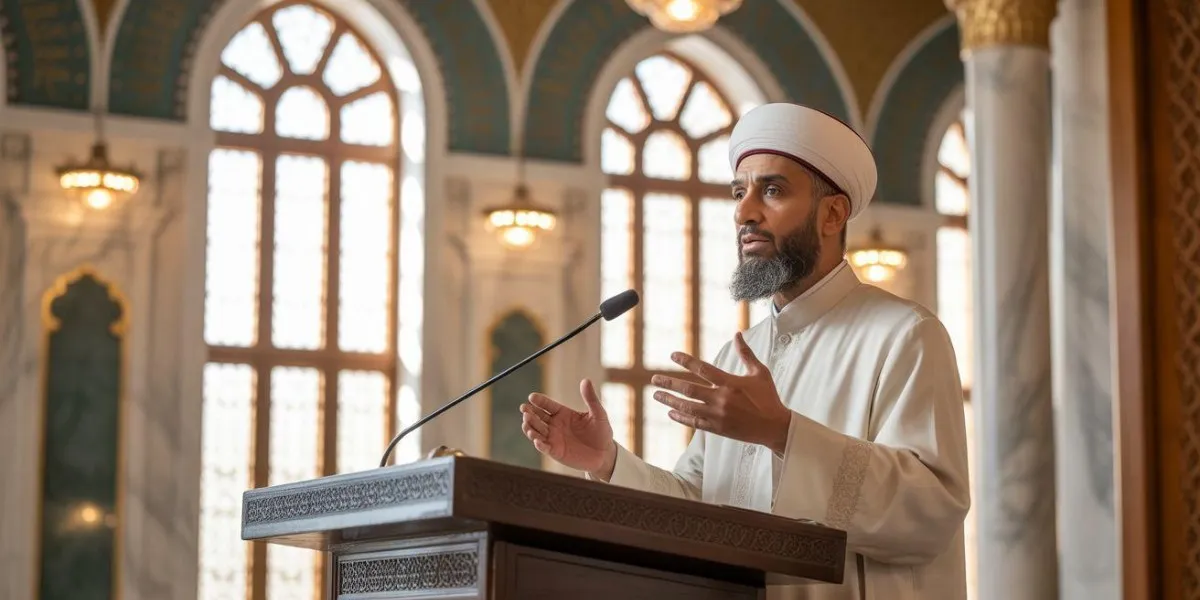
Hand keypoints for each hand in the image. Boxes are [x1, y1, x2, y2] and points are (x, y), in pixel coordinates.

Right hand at [520, 379, 616, 476]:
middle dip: (530, 413)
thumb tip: (586, 380)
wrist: (605, 454)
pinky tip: (536, 440)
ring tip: (526, 422)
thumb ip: (591, 398)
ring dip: (530, 427)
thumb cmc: (601, 432)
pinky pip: (544, 447)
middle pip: (538, 417)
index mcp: (563, 414)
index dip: (539, 401)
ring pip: (537, 431)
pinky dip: (539, 444)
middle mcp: (555, 425)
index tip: (532, 396)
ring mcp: (554, 438)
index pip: (547, 405)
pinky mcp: (555, 451)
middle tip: (524, 408)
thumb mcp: (598, 413)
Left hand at [651, 332, 791, 452]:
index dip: (686, 361)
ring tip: (656, 395)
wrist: (775, 427)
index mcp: (731, 382)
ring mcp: (718, 415)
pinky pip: (694, 422)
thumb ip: (746, 354)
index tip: (672, 355)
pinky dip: (681, 417)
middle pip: (688, 389)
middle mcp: (721, 398)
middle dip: (669, 383)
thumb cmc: (768, 398)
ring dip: (670, 400)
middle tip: (654, 380)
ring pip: (688, 406)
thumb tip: (737, 334)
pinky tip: (671, 412)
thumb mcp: (760, 373)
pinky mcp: (718, 428)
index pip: (703, 369)